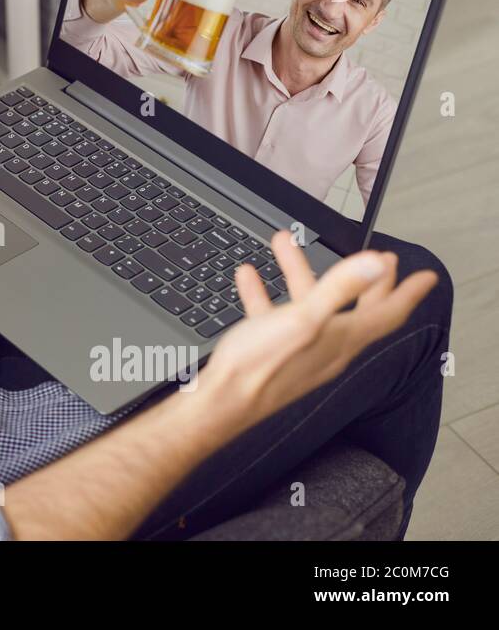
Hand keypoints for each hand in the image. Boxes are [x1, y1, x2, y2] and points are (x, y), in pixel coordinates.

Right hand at [198, 230, 438, 431]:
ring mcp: (301, 349)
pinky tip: (250, 279)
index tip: (426, 276)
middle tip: (380, 260)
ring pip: (312, 305)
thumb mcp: (302, 319)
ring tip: (286, 245)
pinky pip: (274, 316)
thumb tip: (374, 264)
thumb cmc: (260, 367)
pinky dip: (266, 294)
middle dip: (370, 281)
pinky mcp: (273, 351)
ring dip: (303, 273)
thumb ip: (339, 289)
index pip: (388, 314)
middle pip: (358, 309)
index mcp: (341, 338)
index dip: (408, 292)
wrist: (221, 402)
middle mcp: (327, 346)